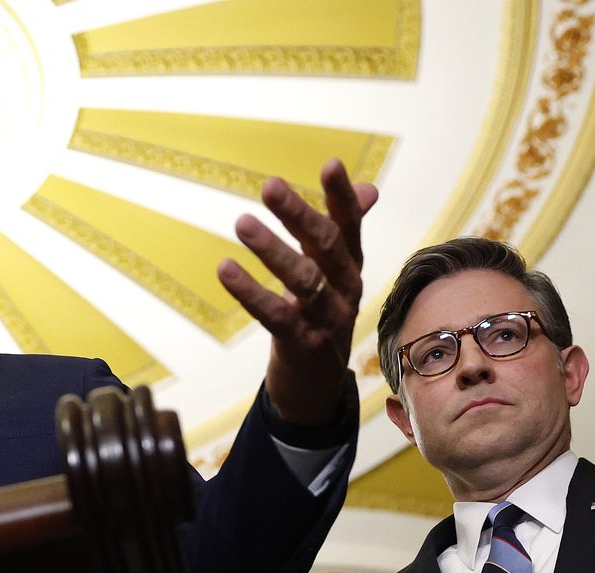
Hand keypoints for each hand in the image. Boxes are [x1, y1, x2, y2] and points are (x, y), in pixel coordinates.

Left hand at [218, 159, 379, 428]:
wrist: (317, 385)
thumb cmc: (320, 317)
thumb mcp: (334, 273)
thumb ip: (344, 232)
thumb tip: (369, 189)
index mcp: (351, 266)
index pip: (350, 225)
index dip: (342, 196)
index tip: (331, 164)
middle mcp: (346, 288)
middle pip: (327, 247)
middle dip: (299, 215)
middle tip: (270, 186)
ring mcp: (328, 318)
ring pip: (303, 279)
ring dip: (272, 250)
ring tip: (242, 223)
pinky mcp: (303, 344)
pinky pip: (276, 315)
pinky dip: (250, 292)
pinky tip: (226, 269)